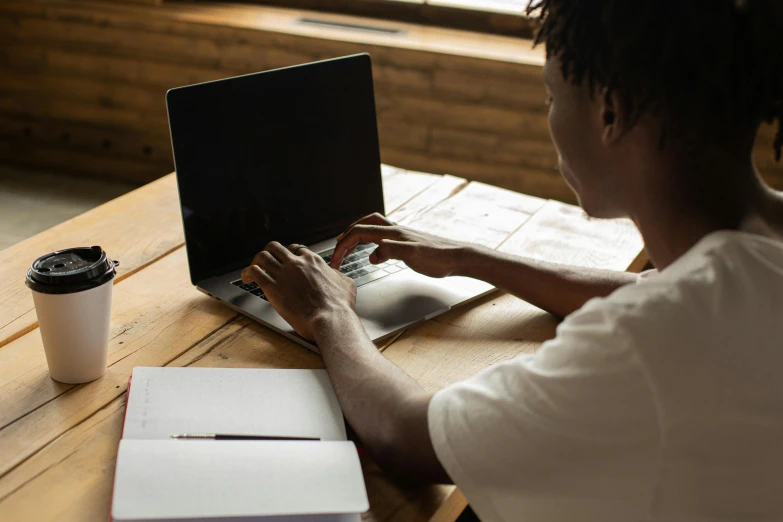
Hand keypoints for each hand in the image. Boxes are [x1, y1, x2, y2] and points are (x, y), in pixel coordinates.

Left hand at [241, 242, 356, 339]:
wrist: (330, 319)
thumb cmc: (339, 306)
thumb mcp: (346, 284)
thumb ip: (338, 275)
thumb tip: (336, 274)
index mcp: (313, 261)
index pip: (296, 249)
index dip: (289, 254)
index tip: (286, 261)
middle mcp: (296, 264)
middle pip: (275, 247)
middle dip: (268, 253)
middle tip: (266, 262)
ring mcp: (283, 274)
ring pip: (262, 256)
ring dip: (255, 261)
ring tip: (252, 269)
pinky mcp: (272, 287)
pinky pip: (254, 272)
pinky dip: (247, 272)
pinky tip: (245, 278)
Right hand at [330, 213, 468, 277]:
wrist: (457, 257)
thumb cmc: (438, 257)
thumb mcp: (413, 256)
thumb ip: (392, 251)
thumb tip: (371, 254)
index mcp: (392, 233)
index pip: (359, 233)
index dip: (343, 245)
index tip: (335, 260)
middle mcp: (395, 231)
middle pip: (362, 226)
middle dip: (346, 237)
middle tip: (336, 251)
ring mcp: (400, 235)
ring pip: (372, 228)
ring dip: (356, 234)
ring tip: (347, 244)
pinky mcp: (406, 242)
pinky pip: (382, 236)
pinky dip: (371, 240)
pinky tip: (373, 251)